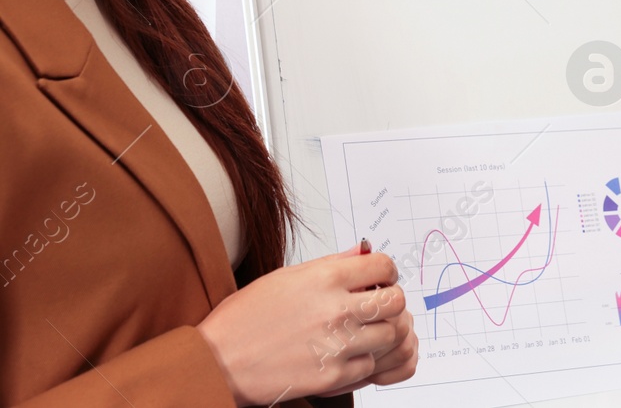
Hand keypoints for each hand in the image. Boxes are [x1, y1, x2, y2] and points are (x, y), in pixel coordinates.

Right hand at [197, 243, 417, 405]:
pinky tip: (345, 354)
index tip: (381, 278)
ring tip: (362, 331)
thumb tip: (362, 252)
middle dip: (391, 301)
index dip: (386, 271)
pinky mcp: (332, 376)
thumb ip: (331, 264)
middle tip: (377, 305)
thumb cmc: (244, 319)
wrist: (217, 363)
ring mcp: (336, 344)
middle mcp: (335, 309)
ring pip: (389, 334)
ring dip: (380, 332)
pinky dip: (363, 359)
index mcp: (324, 279)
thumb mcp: (285, 277)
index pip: (383, 265)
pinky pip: (370, 365)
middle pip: (395, 301)